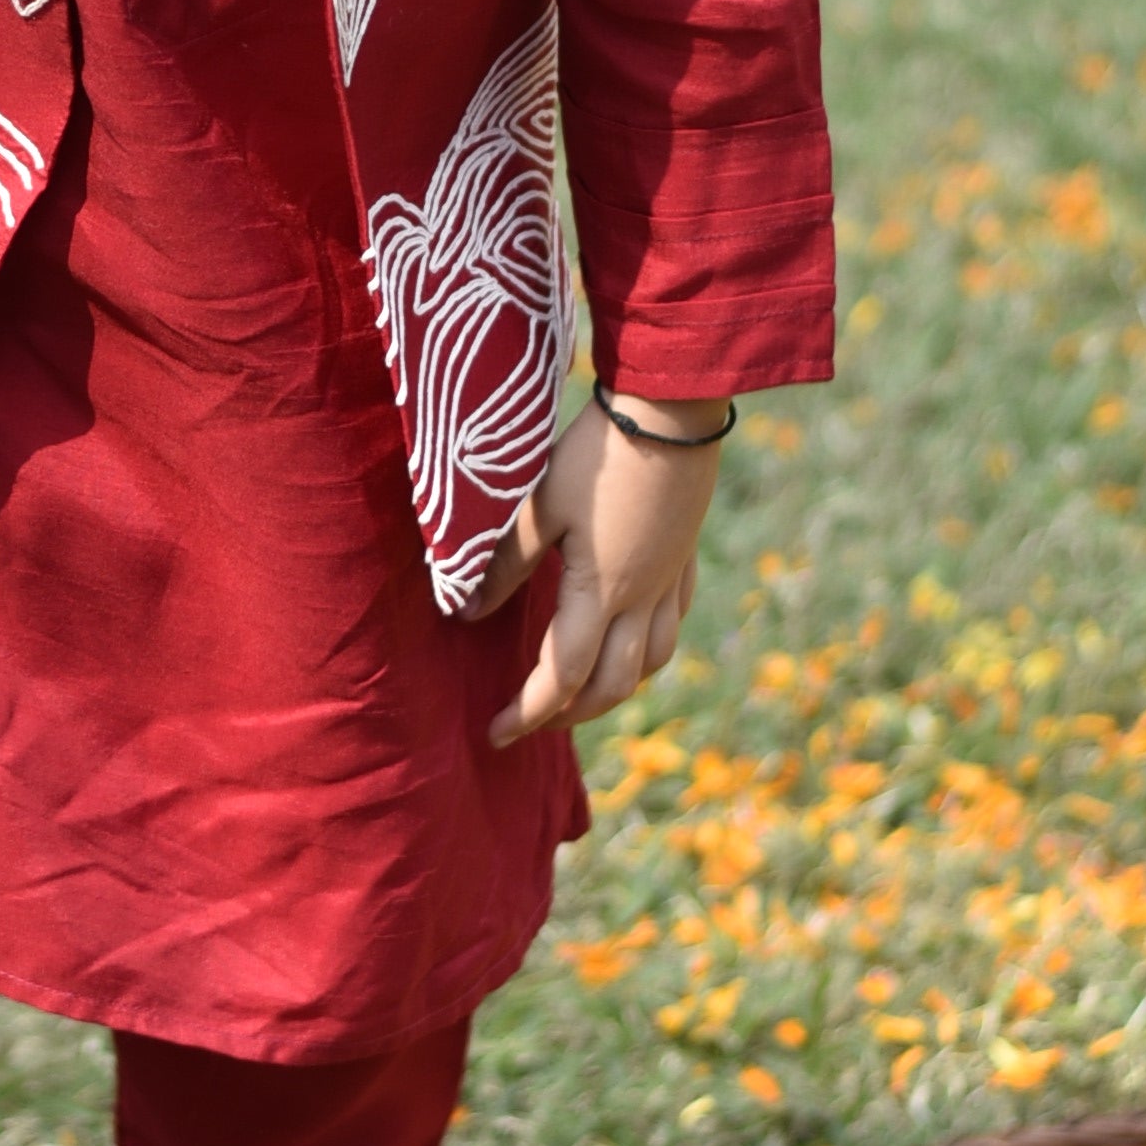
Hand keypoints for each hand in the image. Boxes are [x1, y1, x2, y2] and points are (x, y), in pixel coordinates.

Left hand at [497, 398, 723, 742]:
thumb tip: (463, 614)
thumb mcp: (538, 508)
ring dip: (613, 690)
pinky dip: (646, 650)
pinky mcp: (683, 558)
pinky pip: (670, 625)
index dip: (527, 713)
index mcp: (599, 593)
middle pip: (612, 686)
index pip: (561, 678)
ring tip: (578, 692)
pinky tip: (629, 637)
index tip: (494, 734)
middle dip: (570, 715)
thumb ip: (503, 567)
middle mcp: (641, 599)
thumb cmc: (597, 455)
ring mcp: (668, 581)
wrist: (673, 411)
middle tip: (530, 721)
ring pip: (650, 663)